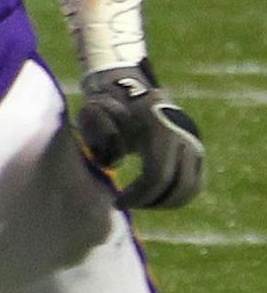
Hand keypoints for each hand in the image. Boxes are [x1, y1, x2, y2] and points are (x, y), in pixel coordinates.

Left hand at [77, 61, 204, 209]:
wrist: (132, 89)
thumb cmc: (107, 105)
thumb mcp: (94, 115)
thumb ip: (96, 135)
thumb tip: (112, 163)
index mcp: (160, 126)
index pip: (156, 175)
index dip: (138, 194)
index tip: (118, 201)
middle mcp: (184, 134)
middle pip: (177, 185)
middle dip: (151, 201)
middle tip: (128, 203)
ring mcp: (195, 142)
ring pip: (190, 188)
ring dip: (165, 202)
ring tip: (140, 201)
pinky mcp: (198, 150)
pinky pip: (194, 183)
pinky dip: (176, 195)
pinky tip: (152, 197)